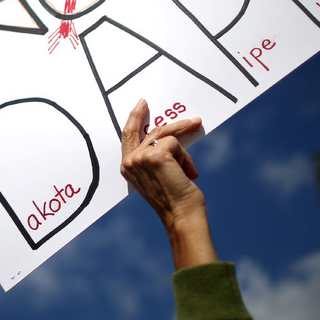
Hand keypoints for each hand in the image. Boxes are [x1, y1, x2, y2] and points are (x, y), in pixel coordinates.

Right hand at [121, 98, 216, 268]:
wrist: (181, 216)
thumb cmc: (174, 200)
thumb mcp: (159, 175)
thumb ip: (156, 157)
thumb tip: (170, 136)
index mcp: (128, 168)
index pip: (128, 136)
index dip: (134, 118)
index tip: (142, 104)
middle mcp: (130, 161)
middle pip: (152, 131)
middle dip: (175, 124)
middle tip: (192, 121)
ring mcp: (140, 157)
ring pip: (167, 135)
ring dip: (183, 153)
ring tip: (191, 169)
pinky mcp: (156, 155)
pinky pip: (176, 143)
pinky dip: (186, 158)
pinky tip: (189, 174)